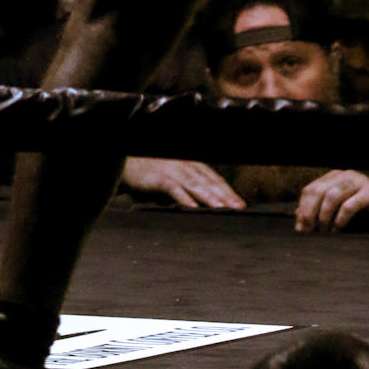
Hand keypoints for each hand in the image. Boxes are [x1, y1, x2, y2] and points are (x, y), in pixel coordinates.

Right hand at [121, 158, 246, 210]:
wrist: (129, 160)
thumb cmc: (152, 169)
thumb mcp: (174, 175)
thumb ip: (187, 186)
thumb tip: (200, 202)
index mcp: (192, 165)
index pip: (215, 179)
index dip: (228, 191)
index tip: (240, 203)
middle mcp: (186, 166)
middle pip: (210, 182)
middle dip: (225, 195)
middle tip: (238, 208)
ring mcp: (174, 170)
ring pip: (196, 185)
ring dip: (210, 197)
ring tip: (221, 208)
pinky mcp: (160, 177)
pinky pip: (174, 188)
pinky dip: (184, 197)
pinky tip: (192, 207)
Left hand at [293, 169, 368, 232]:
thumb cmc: (367, 210)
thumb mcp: (340, 209)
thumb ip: (320, 210)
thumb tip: (298, 219)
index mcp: (336, 177)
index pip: (310, 189)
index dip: (302, 209)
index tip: (300, 228)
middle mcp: (346, 175)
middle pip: (318, 191)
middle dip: (310, 213)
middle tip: (309, 232)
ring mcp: (359, 181)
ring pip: (331, 196)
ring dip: (323, 217)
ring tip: (324, 232)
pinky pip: (349, 205)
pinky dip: (340, 220)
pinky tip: (338, 230)